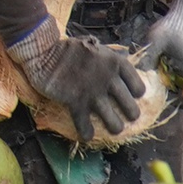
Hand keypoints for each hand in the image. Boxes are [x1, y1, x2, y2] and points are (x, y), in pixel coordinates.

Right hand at [11, 20, 149, 141]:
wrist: (45, 50)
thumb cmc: (69, 48)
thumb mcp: (95, 48)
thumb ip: (108, 60)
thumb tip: (120, 65)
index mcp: (115, 62)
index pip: (137, 85)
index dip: (137, 93)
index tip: (134, 96)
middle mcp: (108, 79)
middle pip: (130, 106)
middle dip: (131, 114)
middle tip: (127, 117)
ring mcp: (92, 92)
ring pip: (113, 121)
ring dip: (115, 127)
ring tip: (114, 128)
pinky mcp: (75, 102)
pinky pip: (85, 125)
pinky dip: (86, 133)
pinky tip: (87, 135)